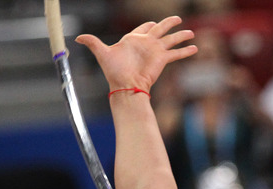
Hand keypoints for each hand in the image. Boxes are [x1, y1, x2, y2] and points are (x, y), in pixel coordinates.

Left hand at [75, 16, 197, 92]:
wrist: (125, 86)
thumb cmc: (114, 71)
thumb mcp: (102, 53)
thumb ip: (92, 43)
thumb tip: (77, 37)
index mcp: (133, 40)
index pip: (143, 28)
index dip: (148, 24)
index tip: (154, 22)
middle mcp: (146, 44)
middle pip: (161, 29)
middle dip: (169, 24)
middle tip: (177, 19)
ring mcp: (155, 51)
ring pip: (171, 39)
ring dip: (182, 35)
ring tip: (192, 32)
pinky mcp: (162, 60)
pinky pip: (176, 53)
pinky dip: (185, 51)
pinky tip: (195, 49)